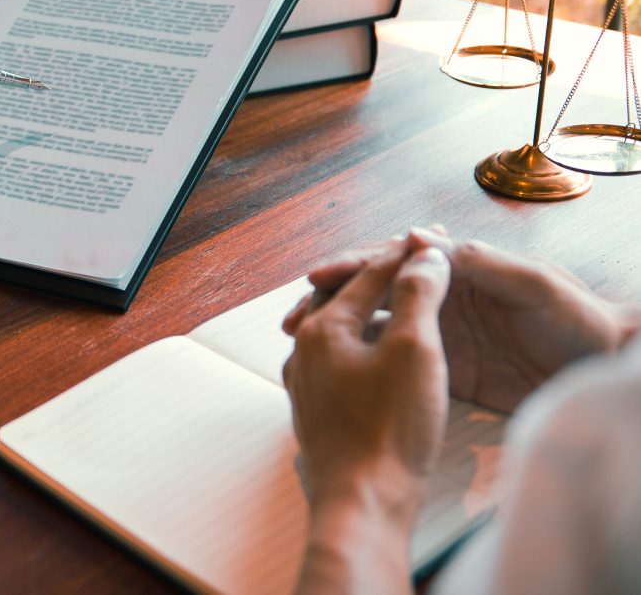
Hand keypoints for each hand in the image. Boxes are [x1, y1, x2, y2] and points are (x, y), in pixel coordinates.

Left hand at [284, 245, 450, 593]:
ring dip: (373, 309)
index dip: (409, 254)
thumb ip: (418, 296)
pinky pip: (339, 358)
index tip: (439, 240)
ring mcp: (306, 380)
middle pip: (348, 295)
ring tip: (402, 300)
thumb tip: (424, 255)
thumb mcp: (415, 352)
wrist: (361, 503)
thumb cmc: (388, 431)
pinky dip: (365, 342)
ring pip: (341, 327)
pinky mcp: (317, 409)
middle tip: (420, 265)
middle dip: (385, 277)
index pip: (371, 273)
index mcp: (324, 326)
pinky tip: (380, 352)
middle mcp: (305, 347)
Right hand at [301, 227, 632, 412]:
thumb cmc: (579, 321)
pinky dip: (360, 364)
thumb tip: (422, 238)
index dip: (354, 266)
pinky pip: (393, 363)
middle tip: (294, 316)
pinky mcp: (444, 372)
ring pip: (374, 327)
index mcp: (458, 271)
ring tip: (300, 343)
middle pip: (372, 293)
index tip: (319, 276)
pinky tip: (333, 371)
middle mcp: (440, 299)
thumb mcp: (533, 285)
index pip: (394, 262)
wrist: (604, 370)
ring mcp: (440, 336)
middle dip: (329, 300)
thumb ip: (480, 262)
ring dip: (337, 332)